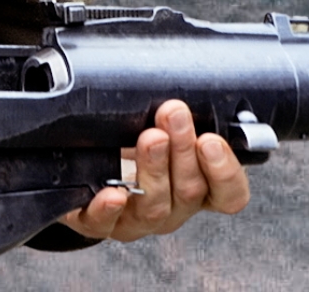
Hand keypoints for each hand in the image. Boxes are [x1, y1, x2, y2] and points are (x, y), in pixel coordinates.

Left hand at [60, 99, 250, 240]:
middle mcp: (171, 209)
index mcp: (196, 189)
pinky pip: (104, 223)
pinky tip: (111, 194)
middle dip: (183, 149)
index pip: (229, 194)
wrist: (82, 172)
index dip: (225, 171)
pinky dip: (108, 209)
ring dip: (153, 168)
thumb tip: (180, 88)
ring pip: (154, 205)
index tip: (211, 139)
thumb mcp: (158, 126)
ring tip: (149, 138)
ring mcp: (135, 220)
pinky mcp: (96, 223)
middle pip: (190, 190)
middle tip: (173, 115)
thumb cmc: (126, 144)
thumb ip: (175, 116)